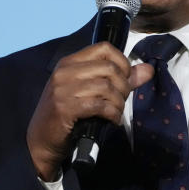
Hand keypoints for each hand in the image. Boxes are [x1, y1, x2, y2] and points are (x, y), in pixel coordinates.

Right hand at [26, 43, 153, 180]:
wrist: (40, 141)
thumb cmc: (67, 116)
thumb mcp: (89, 92)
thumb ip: (120, 79)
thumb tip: (148, 69)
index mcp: (69, 63)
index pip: (104, 48)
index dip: (122, 62)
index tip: (125, 79)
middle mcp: (64, 72)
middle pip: (109, 68)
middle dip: (123, 86)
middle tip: (121, 101)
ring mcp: (63, 89)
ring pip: (107, 87)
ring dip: (118, 103)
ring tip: (116, 112)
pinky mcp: (65, 108)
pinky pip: (99, 105)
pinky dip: (112, 114)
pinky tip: (112, 120)